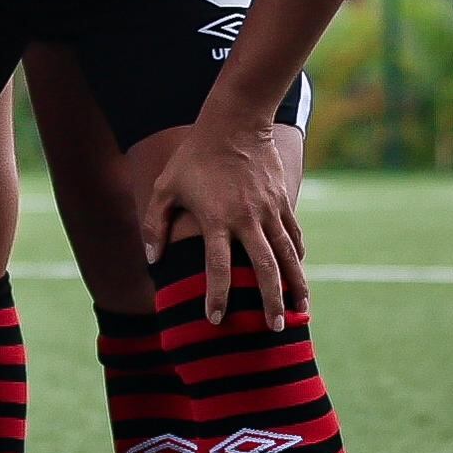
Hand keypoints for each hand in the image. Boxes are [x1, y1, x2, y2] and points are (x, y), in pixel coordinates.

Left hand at [141, 113, 304, 325]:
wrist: (234, 124)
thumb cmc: (194, 157)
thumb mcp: (166, 186)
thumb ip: (156, 223)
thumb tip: (151, 259)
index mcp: (216, 218)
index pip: (217, 266)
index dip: (217, 295)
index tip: (215, 319)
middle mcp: (246, 218)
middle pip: (264, 268)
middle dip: (271, 301)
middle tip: (275, 328)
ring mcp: (269, 210)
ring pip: (287, 256)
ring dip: (296, 285)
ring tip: (301, 311)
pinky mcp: (282, 201)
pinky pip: (294, 235)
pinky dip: (298, 256)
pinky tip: (299, 273)